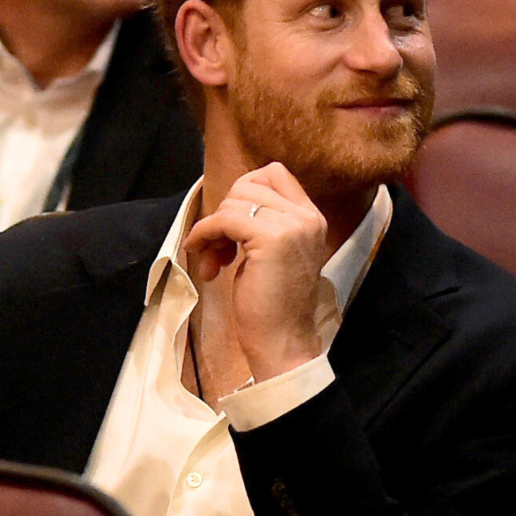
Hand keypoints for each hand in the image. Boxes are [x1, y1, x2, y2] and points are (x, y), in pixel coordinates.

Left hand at [183, 163, 327, 380]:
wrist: (283, 342)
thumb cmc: (271, 305)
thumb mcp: (272, 253)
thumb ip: (260, 223)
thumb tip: (226, 204)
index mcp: (311, 218)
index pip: (274, 174)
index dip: (243, 191)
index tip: (229, 223)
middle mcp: (307, 217)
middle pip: (249, 183)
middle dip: (223, 211)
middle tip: (216, 247)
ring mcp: (293, 225)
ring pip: (235, 200)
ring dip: (212, 228)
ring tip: (212, 261)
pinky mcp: (271, 238)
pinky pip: (224, 219)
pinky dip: (205, 233)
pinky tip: (204, 258)